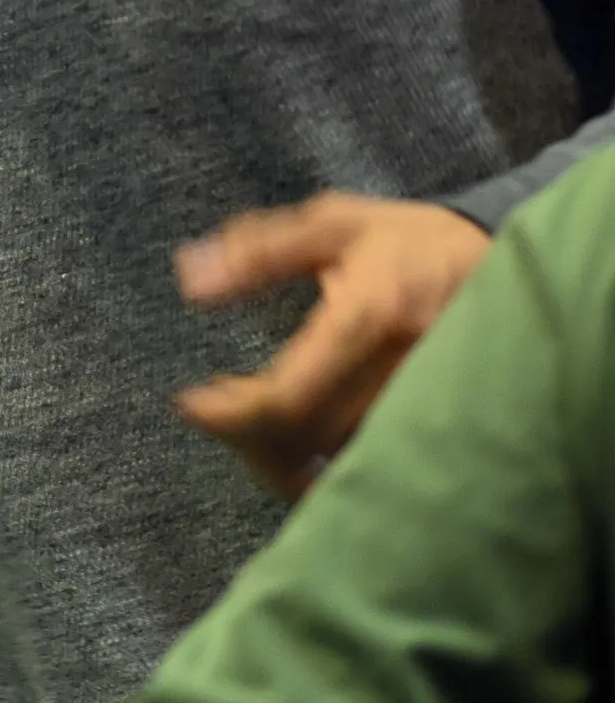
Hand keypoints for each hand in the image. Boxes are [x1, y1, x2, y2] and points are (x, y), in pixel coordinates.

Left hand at [173, 193, 491, 497]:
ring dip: (281, 461)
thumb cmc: (410, 244)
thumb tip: (190, 278)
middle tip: (218, 411)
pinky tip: (298, 451)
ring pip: (337, 472)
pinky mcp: (439, 437)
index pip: (288, 397)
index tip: (191, 404)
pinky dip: (322, 473)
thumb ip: (260, 252)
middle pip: (305, 444)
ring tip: (252, 426)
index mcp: (370, 317)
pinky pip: (370, 476)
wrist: (511, 269)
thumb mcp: (335, 225)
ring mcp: (426, 415)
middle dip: (247, 439)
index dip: (231, 415)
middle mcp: (402, 375)